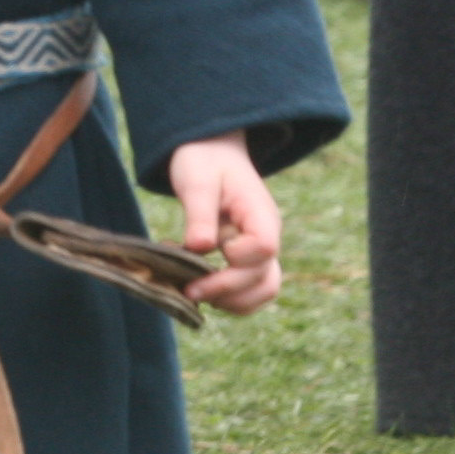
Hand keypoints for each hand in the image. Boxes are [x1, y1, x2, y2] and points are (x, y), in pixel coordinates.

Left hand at [164, 134, 282, 313]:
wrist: (211, 151)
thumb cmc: (203, 162)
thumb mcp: (196, 181)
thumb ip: (199, 214)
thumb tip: (200, 248)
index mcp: (260, 213)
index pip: (264, 248)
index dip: (236, 258)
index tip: (203, 250)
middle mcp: (268, 235)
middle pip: (265, 279)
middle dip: (225, 290)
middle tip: (187, 290)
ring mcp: (261, 249)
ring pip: (265, 291)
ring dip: (232, 302)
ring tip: (196, 293)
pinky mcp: (248, 258)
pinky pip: (252, 289)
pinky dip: (230, 298)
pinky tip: (200, 287)